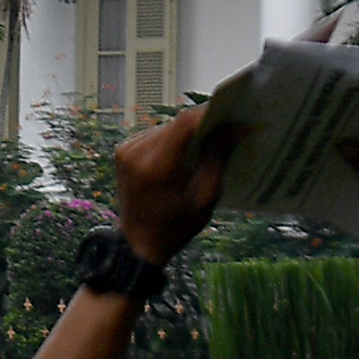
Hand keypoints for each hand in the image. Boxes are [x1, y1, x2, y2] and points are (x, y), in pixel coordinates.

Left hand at [110, 100, 238, 265]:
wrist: (139, 244)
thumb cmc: (176, 227)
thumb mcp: (206, 196)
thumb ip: (219, 158)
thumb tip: (235, 128)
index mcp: (158, 166)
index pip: (185, 123)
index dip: (211, 114)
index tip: (232, 115)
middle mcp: (137, 153)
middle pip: (177, 124)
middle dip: (202, 126)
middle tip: (225, 131)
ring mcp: (126, 150)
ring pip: (166, 128)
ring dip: (186, 135)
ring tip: (204, 147)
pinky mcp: (123, 151)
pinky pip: (154, 136)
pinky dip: (171, 142)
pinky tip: (182, 157)